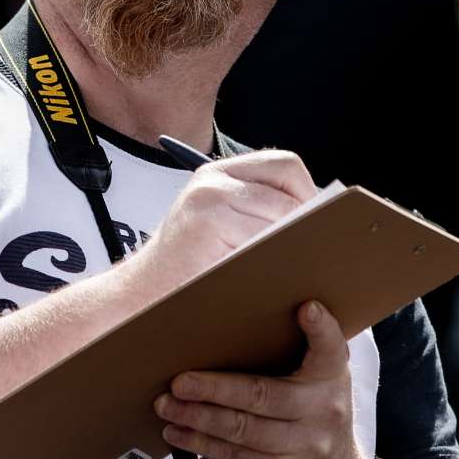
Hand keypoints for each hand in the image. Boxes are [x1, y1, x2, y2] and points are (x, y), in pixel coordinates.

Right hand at [125, 150, 316, 298]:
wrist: (140, 294)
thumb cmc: (185, 265)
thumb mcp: (216, 222)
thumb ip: (254, 208)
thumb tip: (317, 213)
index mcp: (218, 172)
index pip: (284, 165)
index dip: (307, 191)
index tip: (316, 220)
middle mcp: (212, 181)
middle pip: (287, 188)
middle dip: (306, 217)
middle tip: (311, 245)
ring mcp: (208, 201)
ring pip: (280, 215)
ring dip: (294, 241)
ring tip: (298, 262)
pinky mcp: (208, 226)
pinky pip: (263, 240)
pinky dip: (276, 257)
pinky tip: (276, 273)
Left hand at [153, 300, 367, 458]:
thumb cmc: (310, 416)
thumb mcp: (316, 383)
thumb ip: (294, 355)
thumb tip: (227, 323)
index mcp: (330, 377)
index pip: (331, 348)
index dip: (321, 329)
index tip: (306, 308)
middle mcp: (323, 410)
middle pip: (263, 395)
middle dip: (215, 388)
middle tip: (179, 382)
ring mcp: (303, 445)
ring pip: (241, 429)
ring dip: (197, 416)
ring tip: (166, 404)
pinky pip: (232, 455)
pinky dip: (199, 442)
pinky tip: (176, 430)